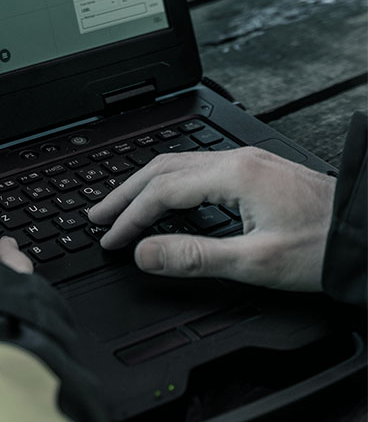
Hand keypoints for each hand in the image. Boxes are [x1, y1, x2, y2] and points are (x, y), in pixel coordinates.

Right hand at [88, 147, 335, 291]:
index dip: (131, 217)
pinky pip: (196, 170)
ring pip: (177, 165)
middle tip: (97, 215)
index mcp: (231, 174)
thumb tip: (144, 253)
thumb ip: (194, 256)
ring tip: (120, 205)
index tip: (111, 239)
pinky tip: (163, 199)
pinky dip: (168, 185)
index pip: (162, 192)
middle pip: (162, 168)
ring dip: (144, 186)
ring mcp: (245, 162)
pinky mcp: (254, 171)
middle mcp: (234, 160)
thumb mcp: (255, 261)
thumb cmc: (323, 245)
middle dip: (124, 193)